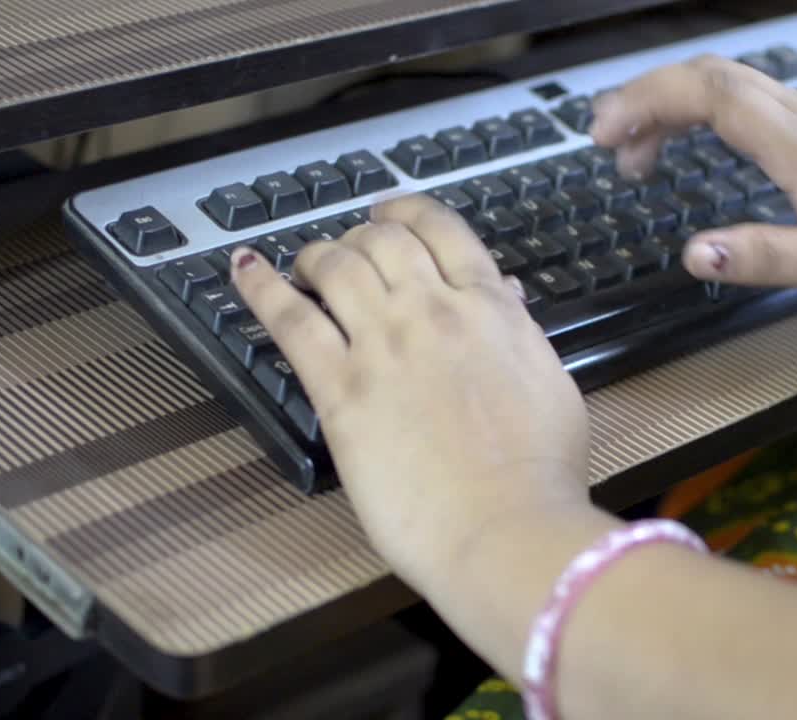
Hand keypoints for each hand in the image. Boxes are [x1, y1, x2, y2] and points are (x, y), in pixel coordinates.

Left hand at [230, 196, 591, 588]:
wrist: (505, 526)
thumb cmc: (539, 472)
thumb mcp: (550, 384)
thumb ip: (521, 335)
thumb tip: (507, 302)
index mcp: (491, 309)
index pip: (443, 229)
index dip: (409, 211)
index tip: (392, 214)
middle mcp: (434, 312)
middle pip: (383, 240)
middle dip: (362, 235)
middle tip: (350, 247)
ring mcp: (383, 346)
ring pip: (336, 266)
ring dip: (317, 254)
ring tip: (305, 262)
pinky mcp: (340, 390)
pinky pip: (290, 320)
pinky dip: (262, 290)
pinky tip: (246, 271)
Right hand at [590, 54, 796, 307]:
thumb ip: (766, 257)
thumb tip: (695, 252)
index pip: (712, 95)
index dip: (649, 102)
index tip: (604, 136)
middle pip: (711, 75)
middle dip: (646, 97)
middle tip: (604, 142)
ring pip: (729, 83)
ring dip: (671, 104)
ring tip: (636, 156)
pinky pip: (749, 100)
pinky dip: (703, 113)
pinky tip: (693, 146)